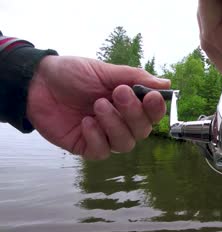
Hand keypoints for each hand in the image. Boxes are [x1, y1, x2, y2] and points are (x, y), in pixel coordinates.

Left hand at [27, 56, 169, 159]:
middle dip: (133, 113)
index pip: (152, 114)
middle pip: (142, 131)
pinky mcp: (85, 146)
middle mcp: (120, 122)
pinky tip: (86, 122)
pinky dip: (97, 137)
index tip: (151, 97)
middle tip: (118, 93)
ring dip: (115, 125)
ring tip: (98, 105)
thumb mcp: (105, 71)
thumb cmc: (72, 73)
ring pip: (125, 144)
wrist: (37, 81)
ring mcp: (104, 135)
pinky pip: (102, 151)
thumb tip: (166, 84)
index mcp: (128, 103)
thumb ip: (136, 77)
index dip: (155, 109)